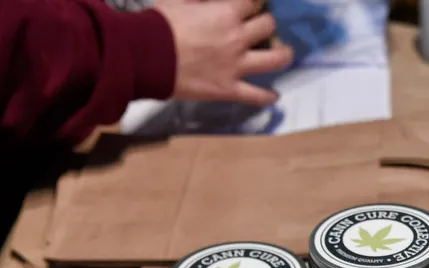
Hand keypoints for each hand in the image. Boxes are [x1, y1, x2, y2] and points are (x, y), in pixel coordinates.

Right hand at [155, 0, 292, 105]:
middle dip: (267, 23)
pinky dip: (267, 97)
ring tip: (285, 53)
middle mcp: (237, 38)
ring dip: (283, 54)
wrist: (144, 55)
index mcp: (225, 13)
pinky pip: (255, 96)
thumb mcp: (179, 0)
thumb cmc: (158, 24)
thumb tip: (209, 3)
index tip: (254, 3)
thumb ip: (200, 1)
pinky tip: (274, 96)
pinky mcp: (229, 89)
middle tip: (263, 26)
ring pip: (274, 59)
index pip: (253, 1)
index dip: (255, 1)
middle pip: (268, 26)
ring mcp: (236, 65)